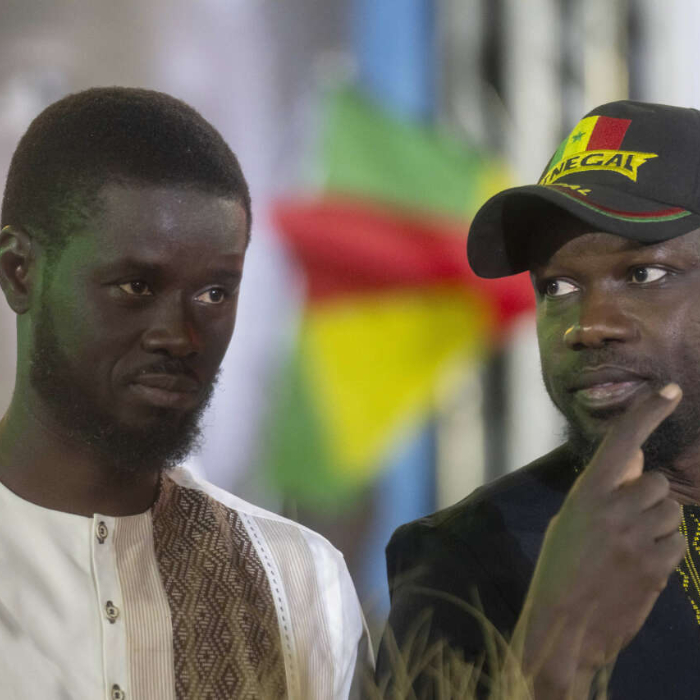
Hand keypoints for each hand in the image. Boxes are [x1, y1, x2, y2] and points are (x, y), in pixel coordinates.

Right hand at [514, 384, 686, 696]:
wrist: (564, 626)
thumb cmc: (558, 569)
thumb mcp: (570, 520)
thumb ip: (601, 490)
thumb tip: (633, 462)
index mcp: (587, 493)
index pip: (623, 441)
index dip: (648, 413)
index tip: (670, 392)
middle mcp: (617, 509)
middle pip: (655, 483)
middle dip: (646, 496)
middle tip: (625, 520)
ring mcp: (639, 538)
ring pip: (671, 512)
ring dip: (656, 523)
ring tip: (628, 547)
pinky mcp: (658, 567)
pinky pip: (677, 542)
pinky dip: (663, 549)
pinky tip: (639, 565)